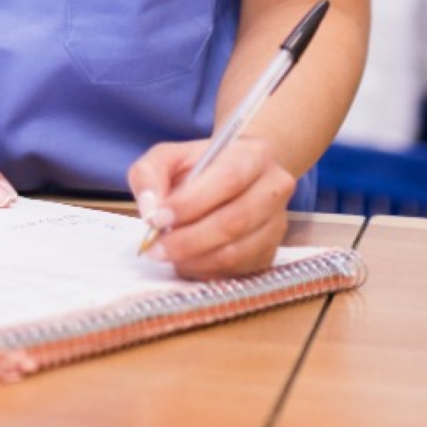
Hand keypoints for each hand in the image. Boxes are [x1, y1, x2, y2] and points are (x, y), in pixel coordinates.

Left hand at [129, 135, 295, 277]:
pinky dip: (207, 271)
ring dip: (196, 259)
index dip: (192, 202)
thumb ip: (150, 174)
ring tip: (166, 254)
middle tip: (156, 247)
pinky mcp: (270, 253)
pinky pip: (239, 271)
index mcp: (253, 155)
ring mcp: (276, 225)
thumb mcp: (167, 156)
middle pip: (235, 221)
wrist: (233, 176)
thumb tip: (151, 211)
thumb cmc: (198, 165)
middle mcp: (273, 189)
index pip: (227, 179)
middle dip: (189, 239)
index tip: (159, 217)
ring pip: (238, 252)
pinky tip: (185, 262)